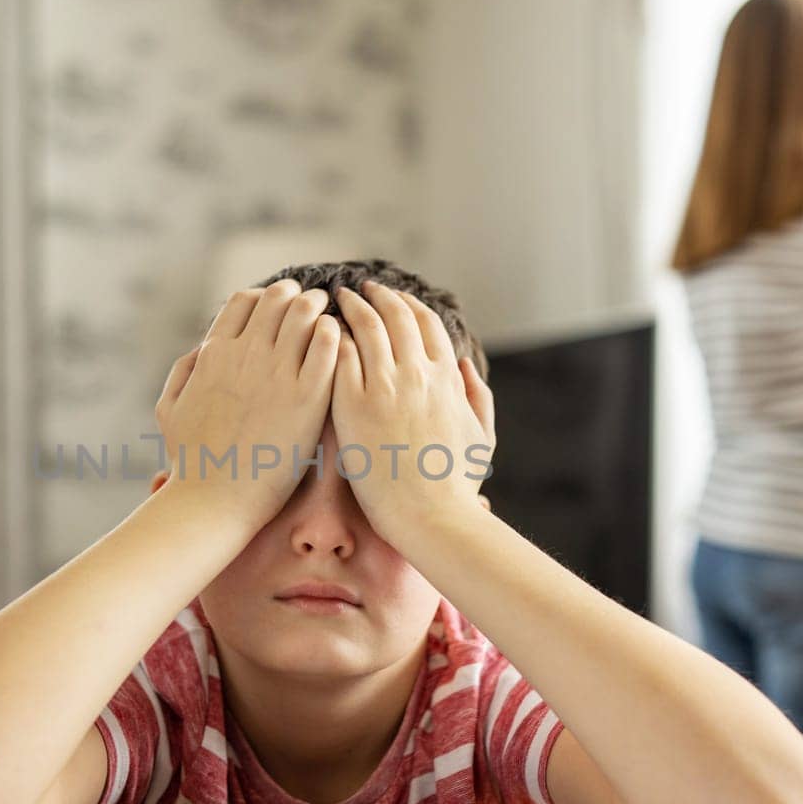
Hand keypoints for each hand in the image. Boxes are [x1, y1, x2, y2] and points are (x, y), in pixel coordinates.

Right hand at [155, 281, 339, 529]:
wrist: (214, 500)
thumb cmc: (191, 462)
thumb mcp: (169, 408)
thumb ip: (184, 371)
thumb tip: (202, 349)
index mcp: (214, 353)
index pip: (245, 300)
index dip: (265, 298)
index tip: (278, 309)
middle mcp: (245, 354)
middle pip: (278, 298)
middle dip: (296, 296)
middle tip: (310, 306)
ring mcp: (277, 374)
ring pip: (306, 313)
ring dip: (318, 309)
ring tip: (328, 319)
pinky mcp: (307, 397)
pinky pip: (328, 345)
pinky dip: (333, 333)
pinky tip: (336, 343)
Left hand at [330, 281, 494, 543]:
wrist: (429, 516)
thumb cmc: (456, 485)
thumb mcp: (482, 436)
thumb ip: (478, 396)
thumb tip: (465, 365)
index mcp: (445, 377)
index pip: (426, 323)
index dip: (408, 304)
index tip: (393, 296)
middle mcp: (416, 373)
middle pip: (394, 315)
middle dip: (377, 295)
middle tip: (360, 287)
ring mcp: (383, 386)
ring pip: (364, 327)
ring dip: (350, 307)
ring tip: (335, 299)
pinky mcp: (353, 404)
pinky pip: (338, 354)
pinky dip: (331, 336)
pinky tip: (319, 332)